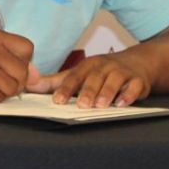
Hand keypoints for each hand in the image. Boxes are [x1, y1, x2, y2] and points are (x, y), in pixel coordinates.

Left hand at [28, 51, 152, 107]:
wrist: (137, 62)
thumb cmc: (102, 71)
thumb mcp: (79, 73)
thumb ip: (55, 82)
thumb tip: (29, 85)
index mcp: (88, 65)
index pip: (74, 76)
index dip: (65, 88)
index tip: (57, 100)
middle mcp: (105, 66)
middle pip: (95, 78)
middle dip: (88, 91)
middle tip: (81, 105)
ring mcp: (122, 73)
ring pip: (114, 81)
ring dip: (107, 93)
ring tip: (100, 105)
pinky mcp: (138, 81)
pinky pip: (135, 86)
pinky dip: (129, 95)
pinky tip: (122, 104)